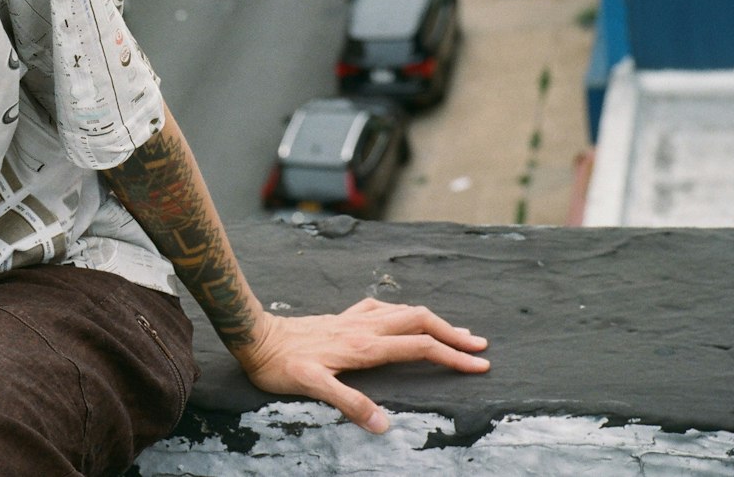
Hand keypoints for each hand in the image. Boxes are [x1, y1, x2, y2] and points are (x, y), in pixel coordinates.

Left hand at [231, 298, 489, 432]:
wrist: (254, 337)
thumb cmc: (280, 365)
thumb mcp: (312, 387)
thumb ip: (349, 403)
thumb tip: (384, 425)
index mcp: (363, 346)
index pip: (419, 348)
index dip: (452, 356)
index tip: (480, 366)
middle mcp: (363, 328)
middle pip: (419, 321)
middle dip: (452, 333)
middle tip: (480, 347)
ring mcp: (352, 320)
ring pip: (403, 312)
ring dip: (432, 320)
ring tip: (455, 331)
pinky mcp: (341, 318)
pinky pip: (380, 308)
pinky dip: (402, 312)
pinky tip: (401, 316)